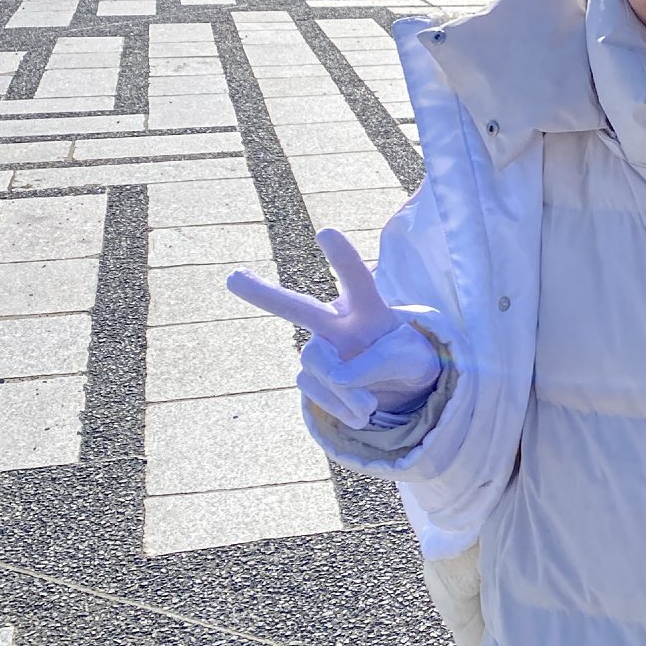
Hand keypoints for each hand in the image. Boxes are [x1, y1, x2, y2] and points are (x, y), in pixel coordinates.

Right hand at [227, 229, 441, 430]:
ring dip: (343, 390)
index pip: (356, 279)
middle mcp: (336, 321)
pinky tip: (360, 413)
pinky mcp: (311, 374)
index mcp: (368, 307)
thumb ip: (381, 363)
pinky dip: (341, 405)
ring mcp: (320, 347)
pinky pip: (317, 390)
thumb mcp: (412, 360)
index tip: (327, 232)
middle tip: (233, 279)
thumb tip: (341, 377)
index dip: (342, 258)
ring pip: (315, 363)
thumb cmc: (408, 361)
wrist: (400, 388)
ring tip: (370, 408)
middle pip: (299, 307)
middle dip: (265, 295)